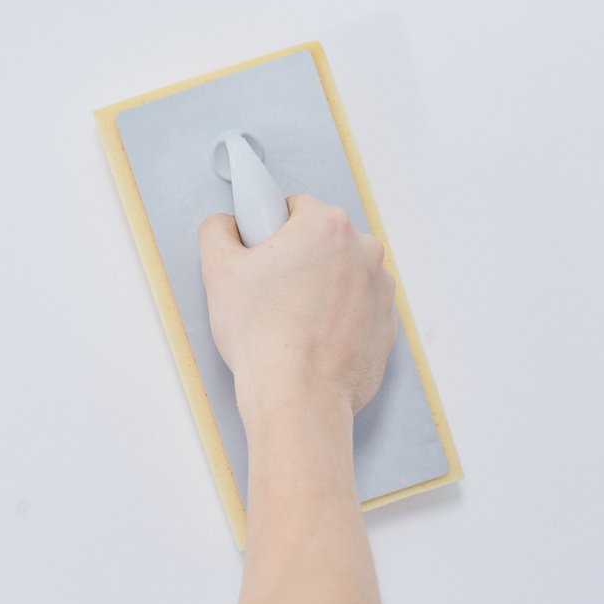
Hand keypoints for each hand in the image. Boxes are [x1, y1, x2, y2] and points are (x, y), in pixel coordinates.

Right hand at [198, 193, 396, 416]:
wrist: (298, 396)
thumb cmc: (264, 338)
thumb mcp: (218, 272)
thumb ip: (217, 232)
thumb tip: (226, 227)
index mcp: (326, 225)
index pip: (293, 207)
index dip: (268, 231)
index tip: (259, 256)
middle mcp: (363, 250)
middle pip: (320, 241)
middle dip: (296, 260)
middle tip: (268, 294)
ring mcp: (379, 289)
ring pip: (339, 275)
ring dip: (318, 289)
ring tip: (288, 322)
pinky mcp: (385, 324)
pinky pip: (355, 309)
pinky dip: (335, 318)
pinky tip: (309, 339)